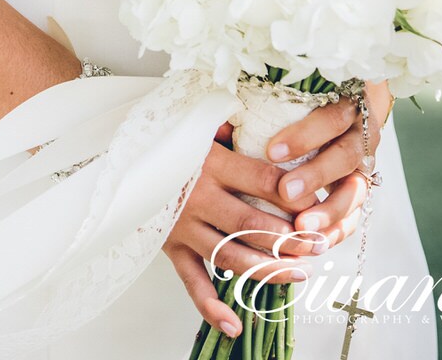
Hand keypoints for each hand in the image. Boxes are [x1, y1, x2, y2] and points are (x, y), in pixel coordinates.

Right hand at [162, 120, 320, 336]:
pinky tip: (235, 325)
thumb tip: (268, 115)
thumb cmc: (172, 138)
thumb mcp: (201, 123)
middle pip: (251, 223)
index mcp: (211, 162)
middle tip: (318, 245)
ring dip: (268, 269)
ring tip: (300, 273)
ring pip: (231, 256)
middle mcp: (198, 196)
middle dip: (289, 238)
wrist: (122, 156)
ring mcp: (183, 226)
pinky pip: (192, 283)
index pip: (262, 180)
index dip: (294, 194)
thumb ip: (233, 122)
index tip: (319, 203)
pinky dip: (211, 307)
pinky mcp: (171, 248)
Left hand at [264, 80, 392, 253]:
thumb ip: (261, 111)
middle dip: (316, 176)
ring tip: (302, 226)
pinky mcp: (361, 193)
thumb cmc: (303, 105)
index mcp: (344, 104)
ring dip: (328, 212)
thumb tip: (221, 127)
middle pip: (344, 156)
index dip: (303, 136)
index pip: (328, 119)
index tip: (272, 152)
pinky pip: (355, 216)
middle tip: (285, 192)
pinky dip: (336, 231)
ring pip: (355, 191)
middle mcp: (359, 135)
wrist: (345, 114)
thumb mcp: (290, 100)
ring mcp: (364, 166)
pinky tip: (315, 242)